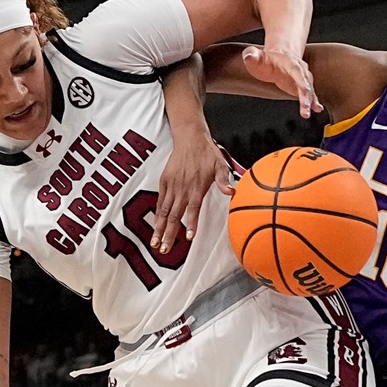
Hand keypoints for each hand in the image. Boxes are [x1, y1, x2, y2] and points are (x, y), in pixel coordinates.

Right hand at [151, 134, 234, 254]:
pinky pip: (160, 201)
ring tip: (155, 243)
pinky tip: (155, 226)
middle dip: (168, 234)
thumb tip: (232, 192)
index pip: (192, 209)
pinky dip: (157, 215)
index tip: (188, 237)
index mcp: (196, 187)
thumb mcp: (220, 165)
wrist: (190, 138)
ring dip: (159, 228)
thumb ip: (223, 181)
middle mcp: (182, 188)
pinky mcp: (164, 181)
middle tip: (164, 249)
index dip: (190, 224)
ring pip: (164, 211)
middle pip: (174, 215)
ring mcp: (171, 185)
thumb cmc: (207, 153)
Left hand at [241, 46, 321, 117]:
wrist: (278, 57)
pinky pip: (310, 96)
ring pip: (309, 91)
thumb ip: (252, 55)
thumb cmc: (266, 60)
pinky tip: (318, 109)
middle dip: (307, 95)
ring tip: (308, 113)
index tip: (306, 89)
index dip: (302, 80)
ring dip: (310, 102)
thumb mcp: (256, 57)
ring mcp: (303, 80)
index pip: (297, 71)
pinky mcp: (303, 88)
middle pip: (305, 83)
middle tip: (306, 106)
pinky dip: (314, 103)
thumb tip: (248, 56)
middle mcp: (300, 71)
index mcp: (290, 63)